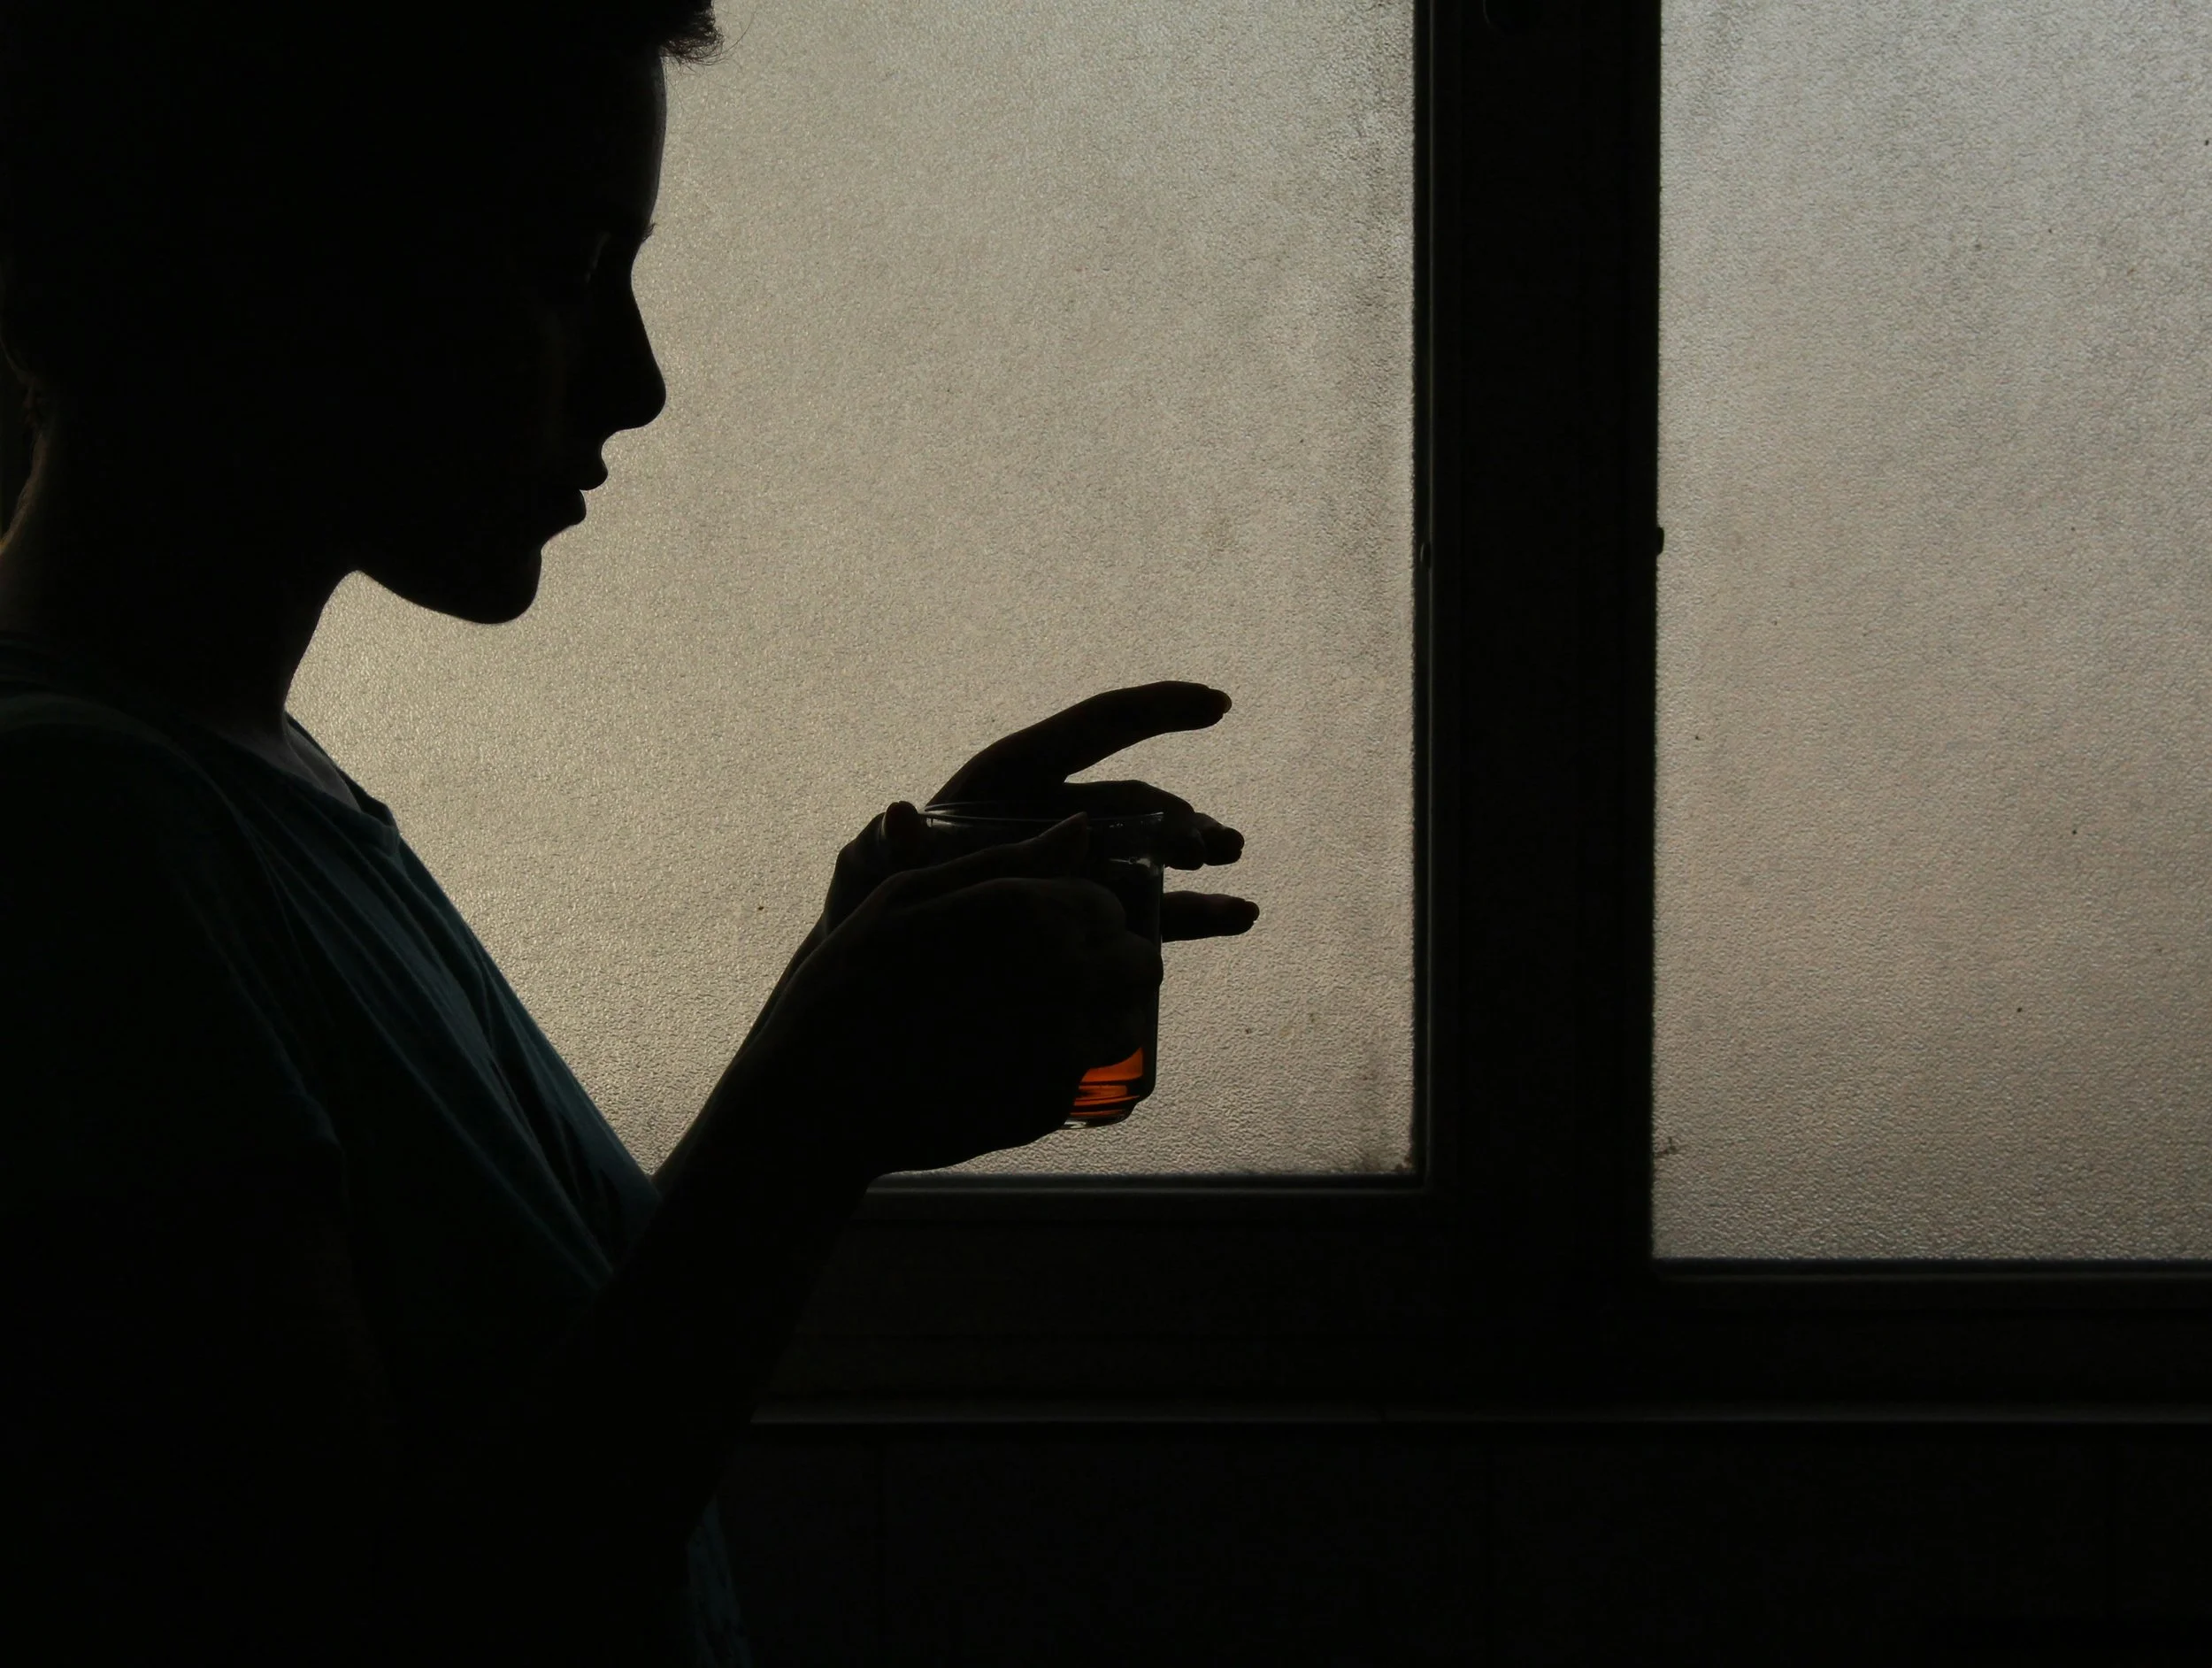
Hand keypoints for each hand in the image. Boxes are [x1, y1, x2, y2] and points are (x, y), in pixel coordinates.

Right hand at [751, 815, 1162, 1175]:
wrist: (819, 1102)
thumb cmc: (851, 985)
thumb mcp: (908, 898)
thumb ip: (1004, 862)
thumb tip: (1080, 829)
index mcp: (1026, 911)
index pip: (1106, 904)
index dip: (1080, 916)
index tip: (1043, 934)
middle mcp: (1060, 976)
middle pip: (1139, 962)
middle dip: (1108, 964)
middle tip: (1049, 980)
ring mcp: (1061, 1047)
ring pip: (1131, 1023)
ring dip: (1103, 1018)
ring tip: (1040, 1024)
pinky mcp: (1054, 1107)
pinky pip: (1098, 1078)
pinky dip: (1073, 1070)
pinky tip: (1016, 1066)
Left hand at [817, 681, 1257, 944]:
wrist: (881, 991)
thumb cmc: (869, 917)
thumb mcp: (870, 879)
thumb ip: (887, 850)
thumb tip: (897, 813)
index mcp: (1010, 783)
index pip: (1093, 730)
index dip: (1157, 711)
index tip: (1219, 706)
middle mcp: (1053, 818)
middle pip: (1133, 800)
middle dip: (1179, 814)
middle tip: (1210, 844)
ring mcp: (1077, 869)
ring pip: (1152, 853)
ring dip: (1197, 854)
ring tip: (1230, 860)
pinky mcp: (1091, 920)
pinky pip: (1153, 914)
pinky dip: (1197, 915)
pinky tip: (1241, 917)